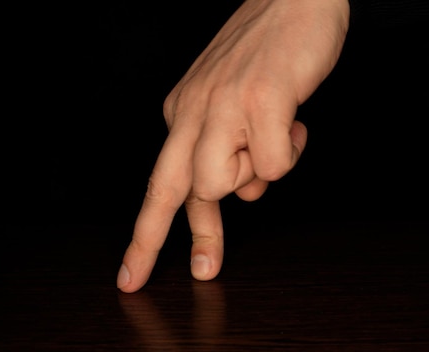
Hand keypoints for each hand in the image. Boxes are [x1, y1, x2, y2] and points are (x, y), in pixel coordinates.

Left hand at [117, 0, 349, 292]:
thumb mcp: (231, 101)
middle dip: (188, 239)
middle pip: (177, 192)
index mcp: (182, 111)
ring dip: (261, 171)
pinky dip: (293, 151)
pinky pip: (275, 164)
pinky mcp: (261, 101)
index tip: (131, 276)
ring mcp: (224, 106)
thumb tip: (246, 198)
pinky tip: (296, 120)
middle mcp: (193, 111)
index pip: (159, 184)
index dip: (144, 236)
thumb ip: (229, 151)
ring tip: (280, 135)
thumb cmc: (267, 51)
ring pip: (226, 183)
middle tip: (205, 271)